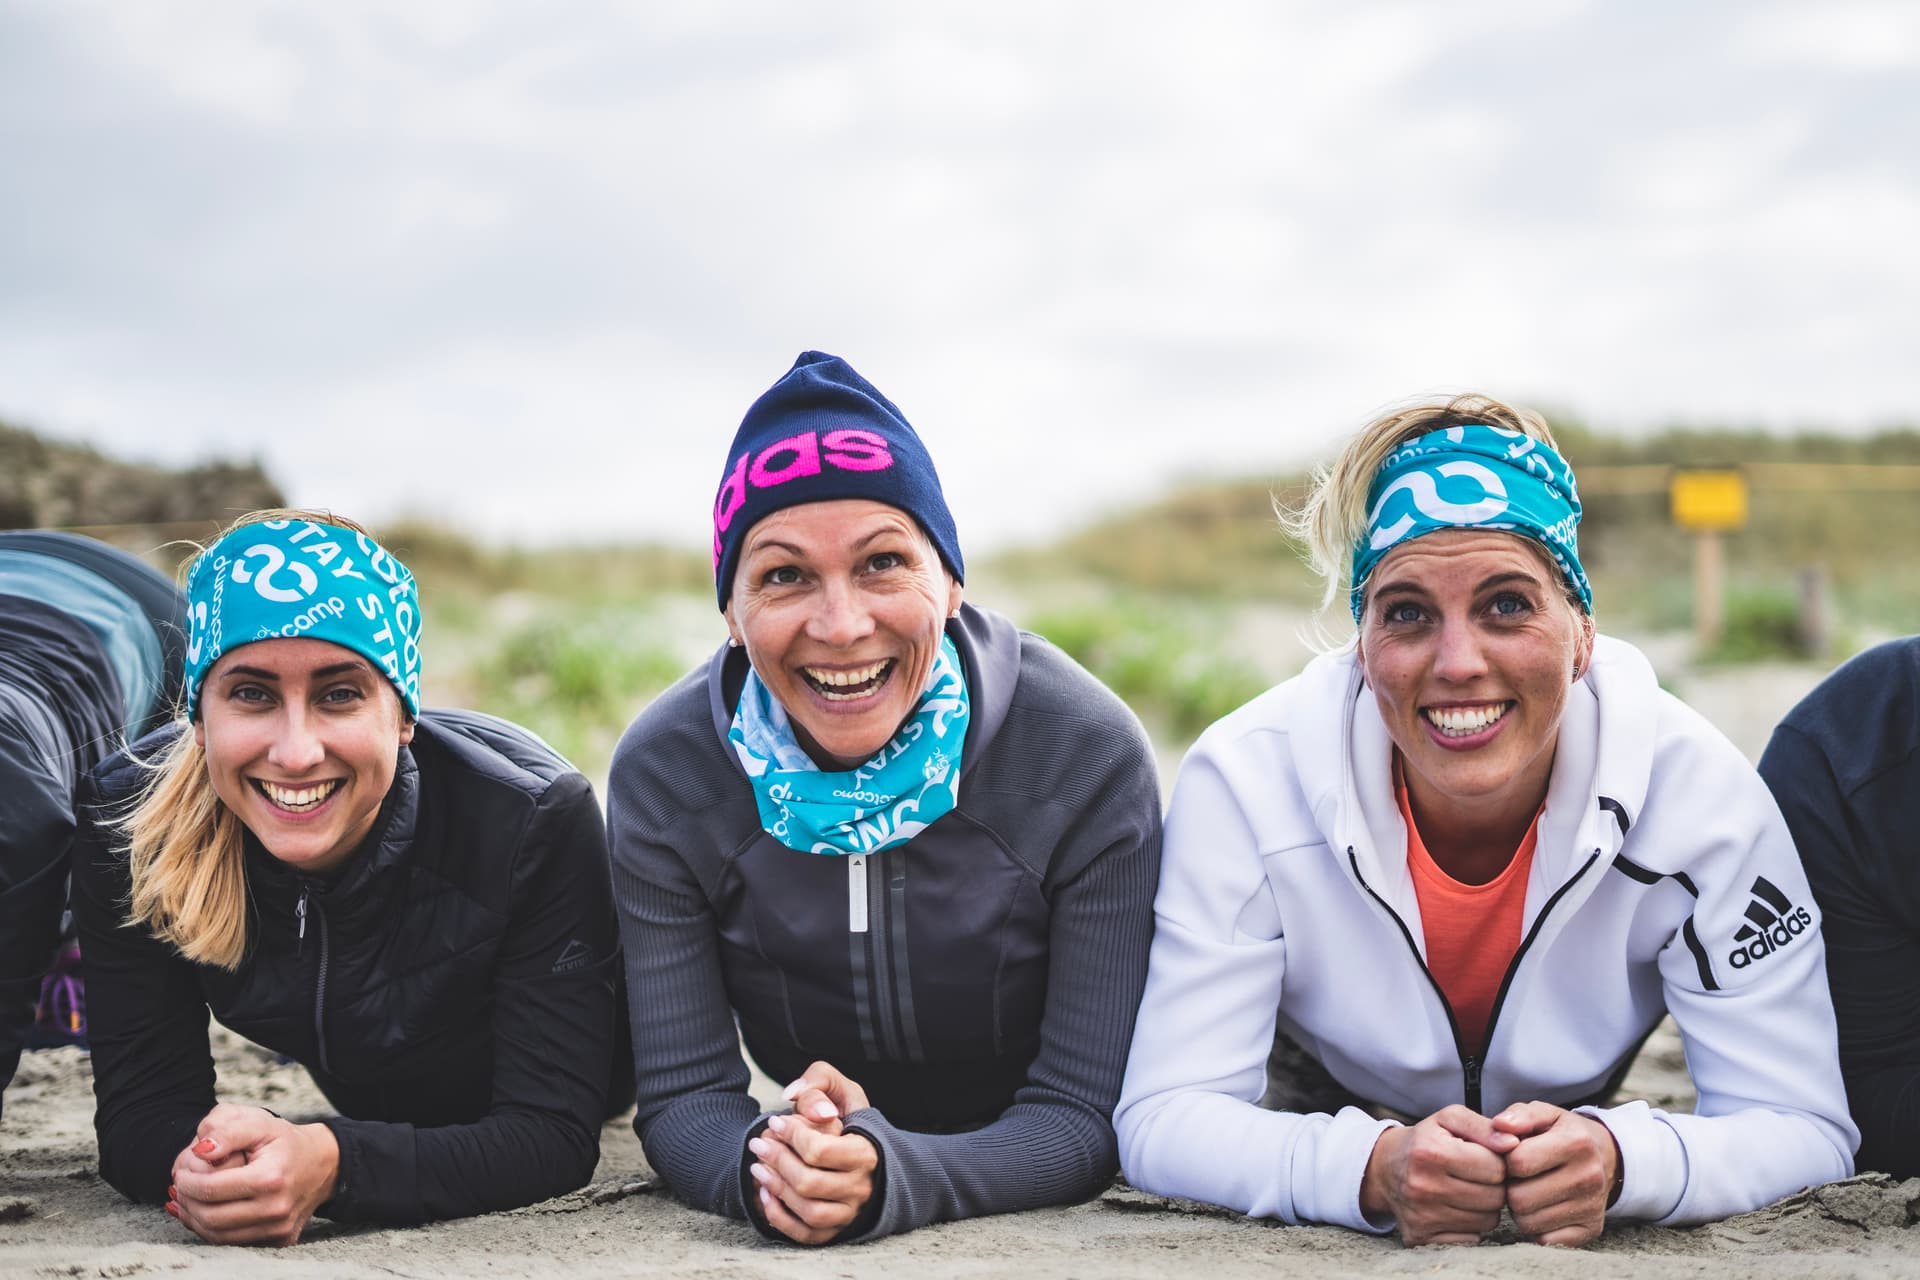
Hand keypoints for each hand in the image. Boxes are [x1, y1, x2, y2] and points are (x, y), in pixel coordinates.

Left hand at [167, 1103, 340, 1245]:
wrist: (324, 1164)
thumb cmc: (286, 1141)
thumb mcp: (260, 1123)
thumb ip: (228, 1130)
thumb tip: (200, 1150)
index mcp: (270, 1178)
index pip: (211, 1189)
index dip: (187, 1182)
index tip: (180, 1173)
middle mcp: (276, 1208)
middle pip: (211, 1217)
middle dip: (187, 1202)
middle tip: (179, 1187)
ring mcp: (279, 1228)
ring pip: (218, 1236)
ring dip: (194, 1219)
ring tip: (187, 1200)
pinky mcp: (279, 1239)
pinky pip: (234, 1241)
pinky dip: (211, 1229)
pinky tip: (203, 1212)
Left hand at [745, 1061, 877, 1244]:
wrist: (863, 1148)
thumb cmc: (846, 1114)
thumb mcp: (839, 1087)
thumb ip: (817, 1080)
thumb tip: (792, 1095)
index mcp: (867, 1152)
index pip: (819, 1150)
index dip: (790, 1135)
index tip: (775, 1121)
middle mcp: (863, 1186)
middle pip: (809, 1182)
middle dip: (776, 1161)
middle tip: (758, 1143)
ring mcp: (850, 1211)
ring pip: (809, 1211)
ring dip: (776, 1189)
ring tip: (757, 1167)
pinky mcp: (836, 1228)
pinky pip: (807, 1234)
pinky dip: (781, 1218)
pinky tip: (766, 1193)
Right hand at [1360, 1105, 1515, 1245]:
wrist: (1384, 1168)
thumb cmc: (1426, 1140)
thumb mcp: (1450, 1119)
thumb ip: (1485, 1127)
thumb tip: (1514, 1144)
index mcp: (1431, 1152)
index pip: (1496, 1168)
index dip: (1497, 1162)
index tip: (1485, 1157)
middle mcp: (1423, 1186)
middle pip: (1495, 1198)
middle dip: (1494, 1186)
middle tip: (1477, 1176)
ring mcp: (1421, 1216)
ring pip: (1487, 1221)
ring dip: (1484, 1207)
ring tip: (1467, 1190)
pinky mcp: (1420, 1237)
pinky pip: (1471, 1239)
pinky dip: (1470, 1225)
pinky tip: (1456, 1208)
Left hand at [1492, 1101, 1617, 1245]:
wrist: (1606, 1156)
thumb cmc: (1563, 1133)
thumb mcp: (1544, 1114)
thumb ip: (1519, 1115)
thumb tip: (1499, 1125)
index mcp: (1576, 1142)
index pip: (1518, 1162)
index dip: (1505, 1160)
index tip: (1512, 1156)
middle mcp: (1589, 1176)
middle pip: (1519, 1198)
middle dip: (1510, 1188)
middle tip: (1519, 1178)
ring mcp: (1592, 1207)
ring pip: (1528, 1223)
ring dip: (1521, 1210)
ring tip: (1531, 1191)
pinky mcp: (1592, 1229)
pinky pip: (1544, 1241)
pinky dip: (1537, 1228)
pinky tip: (1543, 1208)